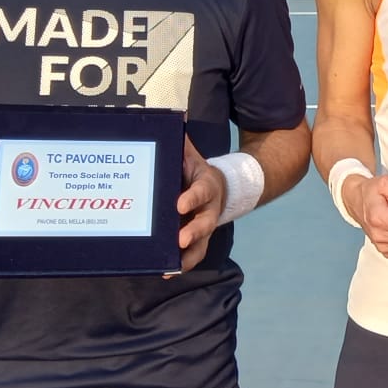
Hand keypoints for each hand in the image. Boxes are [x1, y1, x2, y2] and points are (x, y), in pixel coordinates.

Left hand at [175, 136, 226, 272]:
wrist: (220, 189)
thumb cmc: (197, 172)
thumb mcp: (192, 156)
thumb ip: (183, 142)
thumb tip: (176, 116)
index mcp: (207, 186)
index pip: (201, 192)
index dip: (192, 198)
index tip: (179, 204)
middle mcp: (208, 210)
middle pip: (205, 223)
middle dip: (193, 231)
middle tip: (180, 239)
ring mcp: (204, 227)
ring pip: (201, 244)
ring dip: (188, 254)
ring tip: (174, 263)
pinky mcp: (197, 240)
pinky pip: (192, 255)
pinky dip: (181, 265)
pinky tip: (166, 271)